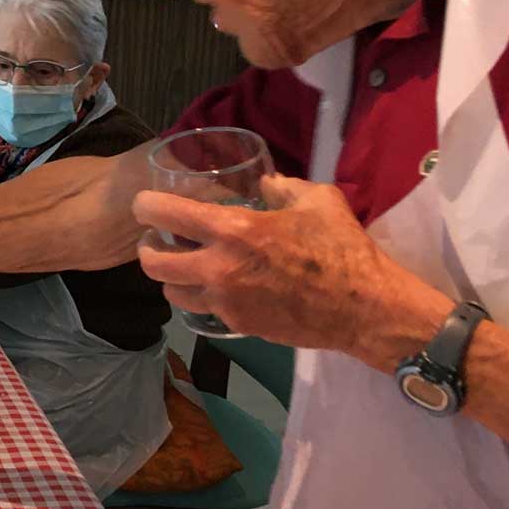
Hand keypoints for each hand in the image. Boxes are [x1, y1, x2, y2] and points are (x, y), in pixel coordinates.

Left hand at [132, 175, 448, 366]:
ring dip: (171, 277)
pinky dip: (201, 296)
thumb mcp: (317, 199)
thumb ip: (282, 186)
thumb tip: (263, 182)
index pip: (165, 214)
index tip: (145, 205)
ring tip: (183, 264)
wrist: (363, 308)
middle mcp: (219, 268)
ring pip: (172, 293)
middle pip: (153, 264)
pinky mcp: (237, 325)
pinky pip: (203, 310)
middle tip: (157, 239)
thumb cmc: (342, 249)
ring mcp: (226, 302)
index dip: (146, 207)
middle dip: (147, 249)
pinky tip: (217, 284)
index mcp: (233, 230)